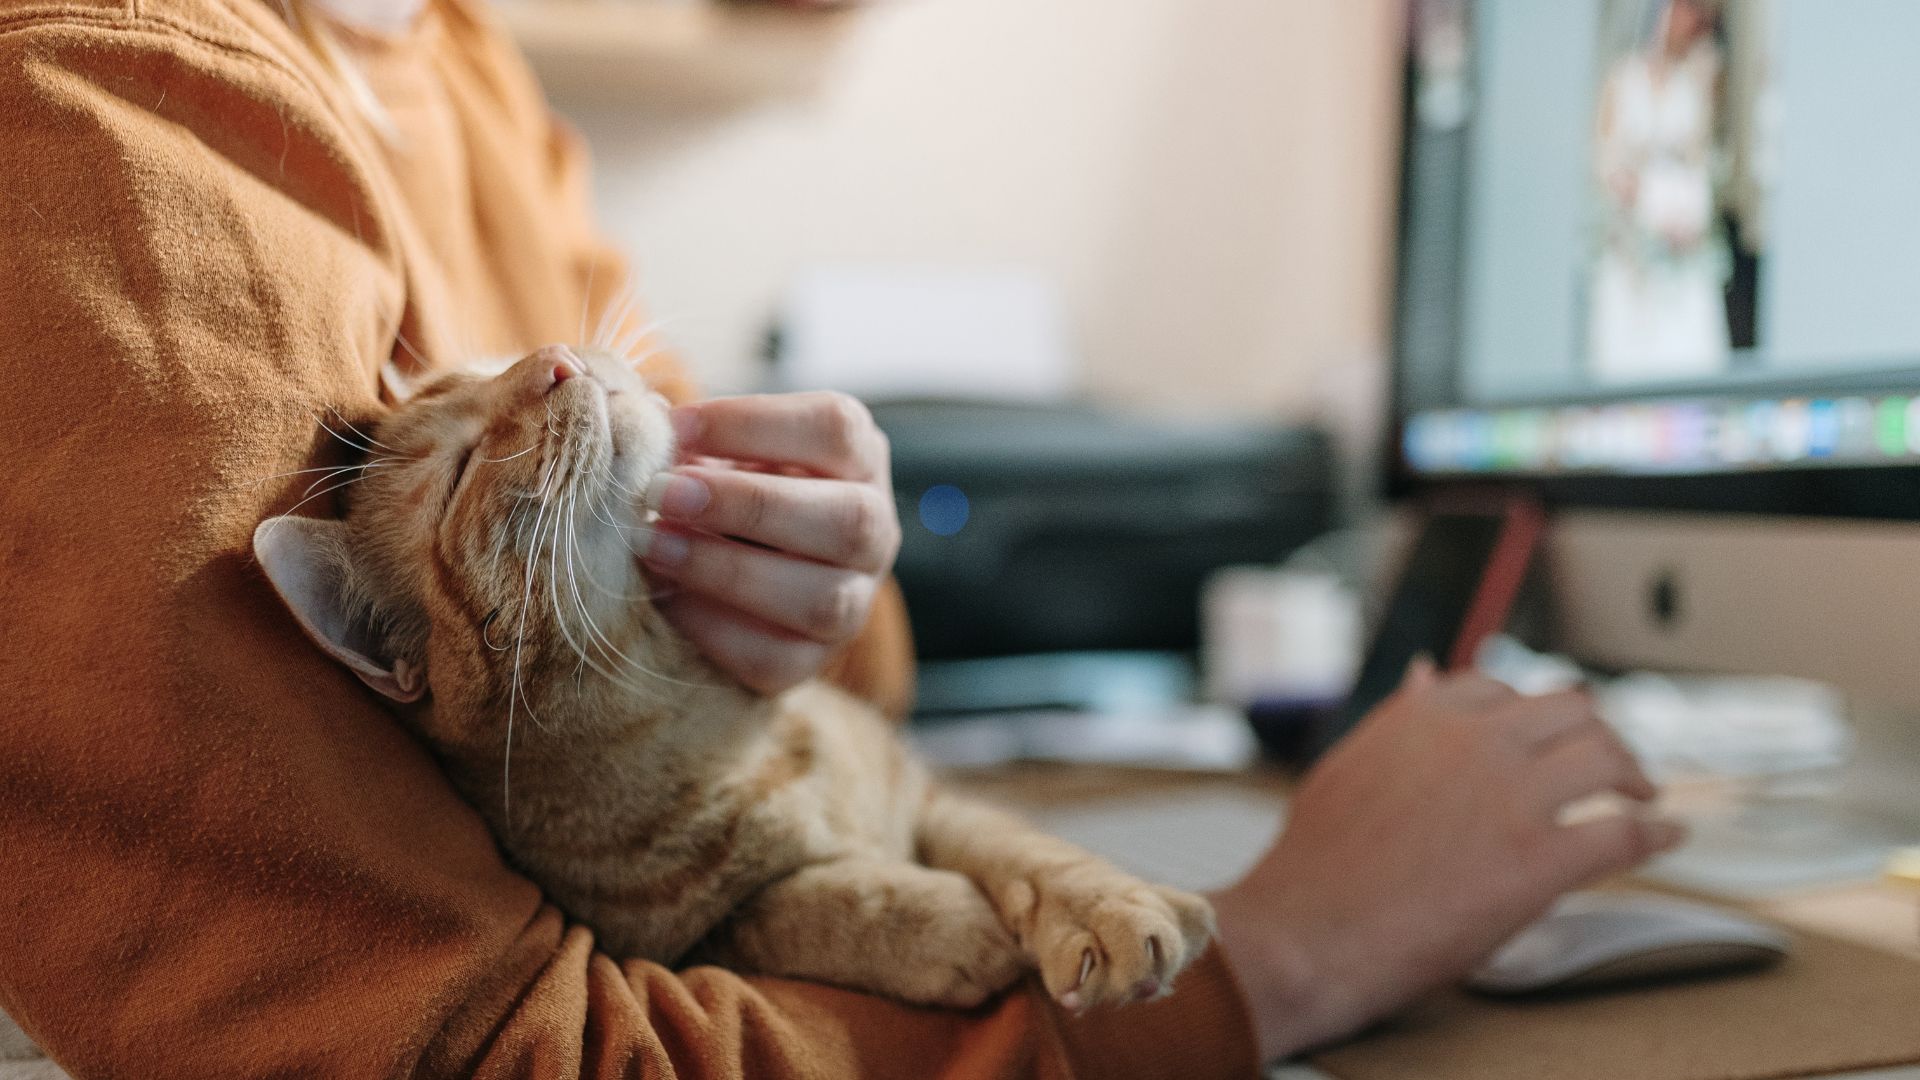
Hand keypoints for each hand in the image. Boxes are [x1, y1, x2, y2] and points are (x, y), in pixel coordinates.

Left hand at [640, 392, 900, 694]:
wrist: (731, 570)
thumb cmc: (724, 486)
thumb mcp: (720, 447)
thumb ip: (689, 435)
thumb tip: (637, 422)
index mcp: (858, 458)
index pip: (835, 428)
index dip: (753, 423)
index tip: (674, 426)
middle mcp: (873, 531)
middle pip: (847, 519)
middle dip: (747, 504)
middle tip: (661, 492)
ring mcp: (853, 603)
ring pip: (822, 600)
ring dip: (728, 571)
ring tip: (653, 546)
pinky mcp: (812, 660)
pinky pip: (775, 658)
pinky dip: (712, 627)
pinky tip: (664, 598)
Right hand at [1208, 662, 1682, 1060]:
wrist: (1308, 933)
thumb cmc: (1317, 864)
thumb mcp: (1348, 767)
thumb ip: (1398, 720)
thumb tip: (1425, 674)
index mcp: (1426, 716)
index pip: (1504, 689)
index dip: (1535, 715)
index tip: (1549, 736)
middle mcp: (1475, 743)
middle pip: (1570, 712)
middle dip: (1598, 734)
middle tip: (1613, 764)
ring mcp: (1511, 798)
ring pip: (1607, 758)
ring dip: (1634, 774)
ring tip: (1644, 794)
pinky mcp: (1540, 861)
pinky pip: (1623, 834)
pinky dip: (1655, 834)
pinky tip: (1667, 836)